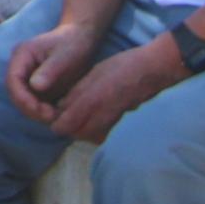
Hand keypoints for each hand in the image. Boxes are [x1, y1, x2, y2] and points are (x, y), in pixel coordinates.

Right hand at [4, 21, 97, 125]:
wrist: (81, 39)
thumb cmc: (74, 43)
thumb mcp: (65, 55)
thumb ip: (50, 70)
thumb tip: (35, 86)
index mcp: (22, 55)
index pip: (13, 80)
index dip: (23, 99)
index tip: (41, 111)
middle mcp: (20, 67)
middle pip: (16, 94)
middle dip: (31, 109)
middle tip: (51, 117)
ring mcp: (27, 77)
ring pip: (24, 101)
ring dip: (37, 112)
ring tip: (57, 117)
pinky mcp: (36, 87)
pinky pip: (35, 102)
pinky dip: (43, 111)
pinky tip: (58, 114)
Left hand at [49, 31, 185, 143]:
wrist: (151, 72)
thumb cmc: (121, 68)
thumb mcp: (92, 75)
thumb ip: (75, 94)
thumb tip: (60, 108)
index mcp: (89, 103)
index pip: (62, 126)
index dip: (55, 120)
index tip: (53, 110)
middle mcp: (99, 118)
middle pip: (73, 134)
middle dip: (65, 126)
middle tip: (62, 111)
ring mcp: (110, 124)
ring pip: (86, 135)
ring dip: (77, 128)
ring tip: (75, 113)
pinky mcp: (117, 124)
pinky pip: (98, 134)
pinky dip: (90, 129)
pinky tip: (90, 115)